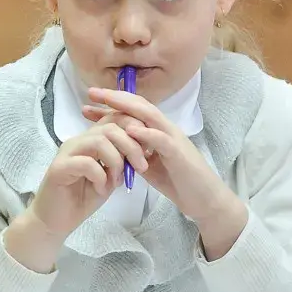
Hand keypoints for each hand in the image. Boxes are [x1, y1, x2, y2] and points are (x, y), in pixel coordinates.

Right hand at [5, 123, 148, 271]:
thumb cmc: (82, 199)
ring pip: (100, 141)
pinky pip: (87, 163)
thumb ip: (122, 161)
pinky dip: (100, 177)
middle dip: (132, 146)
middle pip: (110, 127)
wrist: (55, 221)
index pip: (114, 119)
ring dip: (117, 161)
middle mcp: (78, 141)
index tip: (148, 150)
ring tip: (118, 181)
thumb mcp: (110, 177)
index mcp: (90, 140)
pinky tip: (101, 190)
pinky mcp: (59, 168)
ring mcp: (67, 153)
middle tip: (141, 167)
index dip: (135, 129)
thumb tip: (143, 148)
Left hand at [83, 87, 247, 258]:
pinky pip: (162, 139)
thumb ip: (134, 153)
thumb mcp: (149, 165)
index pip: (132, 112)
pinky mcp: (179, 153)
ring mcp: (173, 139)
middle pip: (139, 106)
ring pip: (150, 116)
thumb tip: (115, 147)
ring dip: (128, 107)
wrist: (204, 199)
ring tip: (108, 101)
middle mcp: (165, 129)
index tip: (87, 105)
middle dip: (115, 98)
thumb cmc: (178, 181)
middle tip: (91, 92)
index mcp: (157, 132)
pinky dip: (147, 133)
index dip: (111, 106)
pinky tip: (131, 130)